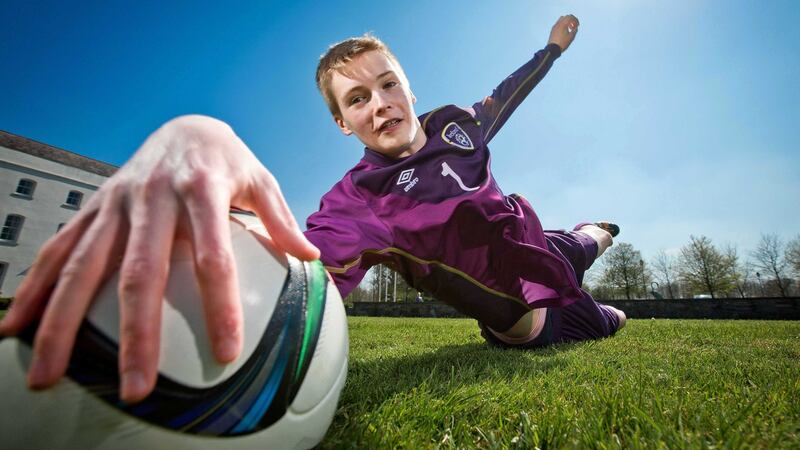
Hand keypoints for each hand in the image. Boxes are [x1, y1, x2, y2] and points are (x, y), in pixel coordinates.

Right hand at [0, 115, 319, 401]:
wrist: (183, 123)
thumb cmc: (227, 159)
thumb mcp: (261, 179)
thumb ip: (279, 218)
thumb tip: (309, 256)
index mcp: (202, 190)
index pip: (213, 256)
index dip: (219, 305)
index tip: (225, 352)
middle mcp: (152, 196)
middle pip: (141, 272)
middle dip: (137, 333)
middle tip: (136, 386)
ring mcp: (115, 203)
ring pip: (84, 266)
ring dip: (64, 322)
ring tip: (49, 374)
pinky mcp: (92, 208)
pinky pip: (58, 249)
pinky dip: (36, 287)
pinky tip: (17, 327)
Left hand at [548, 14, 579, 52]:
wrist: (552, 49)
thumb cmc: (562, 43)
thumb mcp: (571, 37)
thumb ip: (574, 31)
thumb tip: (575, 28)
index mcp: (563, 24)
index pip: (570, 17)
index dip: (575, 20)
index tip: (577, 25)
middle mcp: (558, 24)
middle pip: (566, 17)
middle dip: (571, 20)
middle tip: (574, 26)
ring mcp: (554, 27)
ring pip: (561, 19)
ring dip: (567, 21)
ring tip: (569, 28)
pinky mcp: (552, 30)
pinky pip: (558, 23)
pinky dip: (562, 24)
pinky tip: (564, 31)